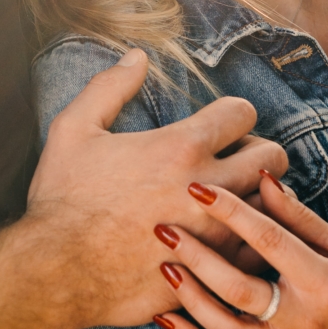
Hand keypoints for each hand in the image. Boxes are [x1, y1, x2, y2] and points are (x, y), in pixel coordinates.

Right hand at [26, 50, 288, 328]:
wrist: (55, 272)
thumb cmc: (62, 199)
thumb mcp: (73, 129)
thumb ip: (109, 86)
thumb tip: (138, 56)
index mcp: (180, 147)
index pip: (243, 112)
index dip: (230, 114)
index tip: (216, 125)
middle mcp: (208, 189)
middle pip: (272, 156)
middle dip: (256, 150)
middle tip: (232, 158)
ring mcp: (213, 235)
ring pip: (271, 205)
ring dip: (255, 195)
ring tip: (232, 197)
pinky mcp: (210, 272)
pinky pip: (255, 250)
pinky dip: (247, 240)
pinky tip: (224, 236)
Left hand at [153, 171, 327, 328]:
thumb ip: (297, 216)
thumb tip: (261, 178)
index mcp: (322, 283)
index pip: (270, 241)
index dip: (232, 212)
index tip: (198, 187)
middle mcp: (301, 320)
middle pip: (240, 289)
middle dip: (199, 257)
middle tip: (164, 228)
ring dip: (190, 298)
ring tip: (164, 265)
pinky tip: (165, 317)